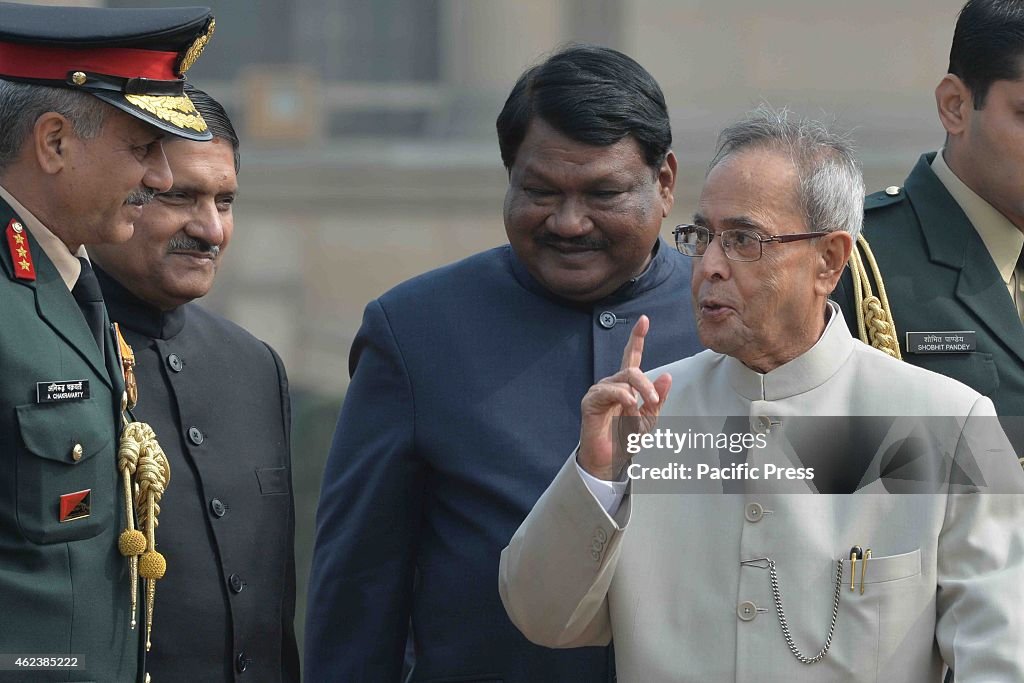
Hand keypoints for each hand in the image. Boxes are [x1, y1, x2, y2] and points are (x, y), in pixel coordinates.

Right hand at [578, 315, 671, 479]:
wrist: (611, 460)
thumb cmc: (626, 438)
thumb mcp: (650, 418)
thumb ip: (658, 398)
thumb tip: (666, 376)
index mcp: (627, 385)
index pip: (632, 356)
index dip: (637, 337)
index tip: (645, 320)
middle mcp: (613, 384)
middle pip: (632, 369)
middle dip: (647, 384)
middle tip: (654, 400)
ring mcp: (600, 391)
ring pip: (624, 379)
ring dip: (639, 394)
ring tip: (640, 410)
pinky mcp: (591, 401)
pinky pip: (611, 391)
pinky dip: (623, 398)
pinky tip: (628, 407)